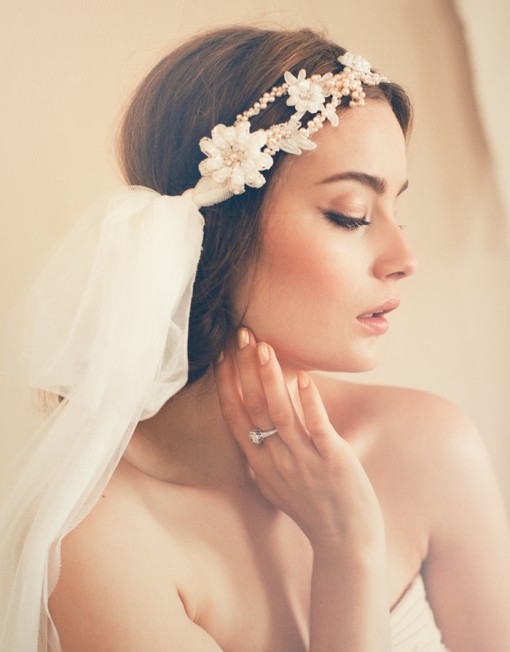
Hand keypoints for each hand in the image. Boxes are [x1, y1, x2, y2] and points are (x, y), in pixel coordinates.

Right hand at [214, 328, 383, 553]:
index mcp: (261, 463)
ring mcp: (303, 460)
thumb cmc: (315, 510)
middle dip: (244, 369)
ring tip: (264, 346)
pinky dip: (309, 402)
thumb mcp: (279, 485)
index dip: (226, 385)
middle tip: (239, 335)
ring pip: (279, 413)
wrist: (345, 543)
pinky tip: (305, 378)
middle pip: (253, 407)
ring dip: (270, 378)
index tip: (220, 356)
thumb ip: (266, 458)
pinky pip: (317, 427)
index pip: (235, 417)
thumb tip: (259, 435)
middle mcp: (275, 459)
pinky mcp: (332, 460)